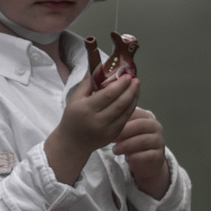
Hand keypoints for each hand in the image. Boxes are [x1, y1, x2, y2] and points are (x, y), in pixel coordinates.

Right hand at [45, 68, 136, 184]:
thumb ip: (88, 83)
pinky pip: (126, 119)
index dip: (120, 85)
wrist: (73, 142)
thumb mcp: (75, 98)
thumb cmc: (73, 117)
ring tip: (137, 87)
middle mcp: (98, 121)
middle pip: (120, 103)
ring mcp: (107, 130)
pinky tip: (133, 98)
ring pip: (126, 112)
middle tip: (136, 80)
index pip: (108, 95)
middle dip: (130, 90)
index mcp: (86, 109)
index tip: (127, 76)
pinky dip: (131, 108)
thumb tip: (101, 67)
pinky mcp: (113, 135)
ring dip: (134, 98)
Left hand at [114, 106, 170, 196]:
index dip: (121, 119)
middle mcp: (156, 128)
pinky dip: (135, 157)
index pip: (136, 113)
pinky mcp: (159, 156)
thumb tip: (102, 117)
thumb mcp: (127, 131)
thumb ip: (120, 123)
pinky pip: (147, 155)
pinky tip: (127, 159)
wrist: (147, 162)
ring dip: (127, 145)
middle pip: (140, 125)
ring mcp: (159, 141)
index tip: (107, 126)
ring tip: (115, 150)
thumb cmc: (133, 143)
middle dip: (124, 132)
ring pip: (143, 140)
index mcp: (147, 118)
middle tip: (111, 139)